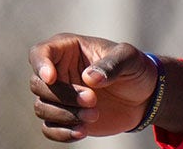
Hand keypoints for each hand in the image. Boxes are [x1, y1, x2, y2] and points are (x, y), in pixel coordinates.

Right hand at [28, 33, 156, 141]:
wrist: (144, 96)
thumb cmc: (135, 68)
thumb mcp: (129, 58)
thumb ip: (111, 64)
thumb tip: (89, 78)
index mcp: (69, 49)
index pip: (40, 53)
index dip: (40, 65)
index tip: (51, 78)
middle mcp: (58, 71)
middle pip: (38, 84)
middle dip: (63, 95)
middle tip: (92, 100)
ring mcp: (59, 95)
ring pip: (42, 107)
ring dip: (65, 115)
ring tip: (94, 115)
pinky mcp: (64, 117)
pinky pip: (49, 128)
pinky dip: (62, 132)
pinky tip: (81, 132)